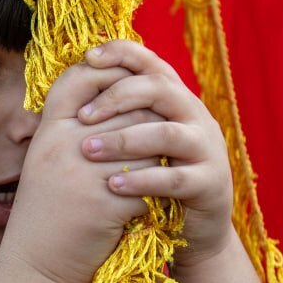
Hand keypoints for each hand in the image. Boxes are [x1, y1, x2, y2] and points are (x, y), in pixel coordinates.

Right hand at [0, 63, 164, 282]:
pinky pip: (148, 186)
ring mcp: (85, 175)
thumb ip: (73, 127)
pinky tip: (152, 202)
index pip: (81, 77)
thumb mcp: (48, 159)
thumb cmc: (48, 208)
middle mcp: (63, 146)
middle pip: (127, 110)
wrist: (39, 264)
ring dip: (158, 160)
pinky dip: (154, 194)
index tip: (130, 83)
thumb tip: (117, 92)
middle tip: (160, 136)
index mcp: (49, 131)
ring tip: (161, 169)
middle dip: (149, 123)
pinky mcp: (106, 206)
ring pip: (146, 147)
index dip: (110, 72)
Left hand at [76, 40, 234, 269]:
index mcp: (175, 100)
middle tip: (81, 116)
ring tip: (88, 151)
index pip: (152, 63)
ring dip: (124, 140)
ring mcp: (207, 149)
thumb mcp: (138, 142)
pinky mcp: (210, 184)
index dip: (122, 53)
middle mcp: (195, 116)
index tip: (88, 57)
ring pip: (167, 133)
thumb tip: (72, 83)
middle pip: (160, 88)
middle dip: (117, 97)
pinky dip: (142, 179)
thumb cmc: (154, 179)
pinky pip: (175, 178)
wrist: (195, 229)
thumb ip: (117, 115)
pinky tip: (112, 185)